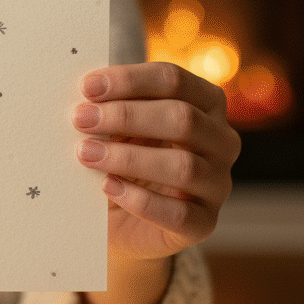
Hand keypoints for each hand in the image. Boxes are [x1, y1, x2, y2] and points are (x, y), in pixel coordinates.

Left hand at [73, 61, 240, 264]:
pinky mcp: (204, 223)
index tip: (87, 87)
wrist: (124, 215)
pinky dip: (140, 200)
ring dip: (128, 158)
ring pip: (183, 166)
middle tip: (81, 119)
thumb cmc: (124, 155)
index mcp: (205, 103)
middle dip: (125, 116)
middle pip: (182, 118)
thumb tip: (84, 96)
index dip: (129, 81)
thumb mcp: (120, 126)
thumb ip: (110, 106)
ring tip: (86, 153)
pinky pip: (179, 214)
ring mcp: (218, 184)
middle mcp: (221, 141)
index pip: (173, 80)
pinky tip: (108, 187)